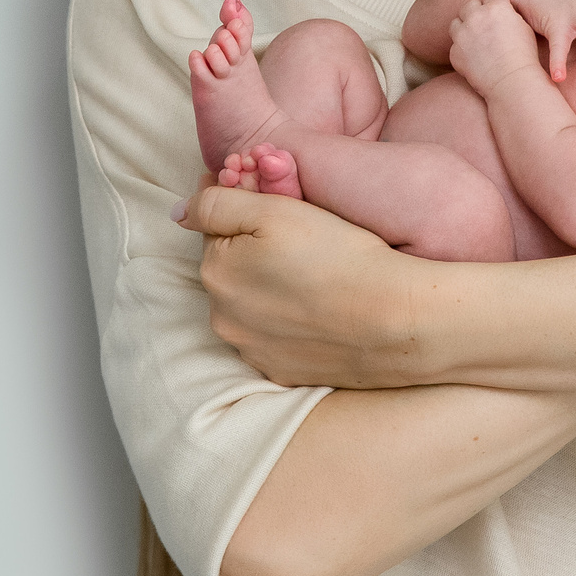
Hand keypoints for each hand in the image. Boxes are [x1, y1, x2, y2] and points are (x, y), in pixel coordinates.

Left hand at [172, 184, 433, 388]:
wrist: (396, 321)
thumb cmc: (340, 258)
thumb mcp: (276, 210)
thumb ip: (217, 203)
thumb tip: (179, 212)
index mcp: (215, 271)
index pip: (219, 226)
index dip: (252, 211)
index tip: (286, 207)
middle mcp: (223, 317)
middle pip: (234, 268)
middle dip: (259, 252)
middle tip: (310, 241)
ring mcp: (252, 350)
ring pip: (254, 305)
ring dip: (274, 289)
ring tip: (321, 276)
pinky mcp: (282, 372)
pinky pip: (278, 338)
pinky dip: (293, 323)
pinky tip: (324, 308)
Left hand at [448, 0, 547, 93]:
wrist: (513, 82)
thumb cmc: (525, 56)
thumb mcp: (524, 28)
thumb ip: (508, 15)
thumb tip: (500, 11)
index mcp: (496, 7)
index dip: (496, 6)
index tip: (500, 17)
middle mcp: (476, 16)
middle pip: (469, 5)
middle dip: (476, 13)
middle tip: (485, 27)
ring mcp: (462, 34)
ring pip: (456, 23)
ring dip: (464, 29)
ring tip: (477, 42)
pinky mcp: (455, 52)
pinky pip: (455, 45)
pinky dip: (462, 50)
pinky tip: (475, 59)